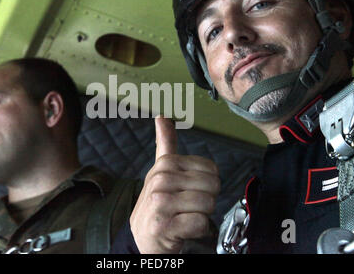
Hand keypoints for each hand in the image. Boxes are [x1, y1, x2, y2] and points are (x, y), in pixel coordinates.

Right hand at [130, 116, 219, 252]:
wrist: (141, 237)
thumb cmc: (156, 204)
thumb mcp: (159, 171)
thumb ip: (165, 143)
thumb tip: (162, 116)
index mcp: (165, 165)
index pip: (211, 170)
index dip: (206, 185)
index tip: (188, 191)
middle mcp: (161, 180)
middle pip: (212, 186)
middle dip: (206, 200)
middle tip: (187, 207)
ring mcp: (161, 203)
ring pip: (208, 204)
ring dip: (201, 215)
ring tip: (184, 216)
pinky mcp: (164, 225)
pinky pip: (200, 223)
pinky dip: (197, 230)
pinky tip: (183, 229)